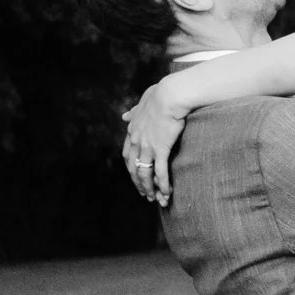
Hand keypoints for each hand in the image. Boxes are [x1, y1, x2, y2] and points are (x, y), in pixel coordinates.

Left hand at [121, 75, 195, 205]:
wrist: (170, 95)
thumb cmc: (160, 94)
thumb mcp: (142, 102)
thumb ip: (133, 112)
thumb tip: (123, 116)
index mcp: (132, 130)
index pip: (127, 154)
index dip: (131, 168)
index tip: (136, 176)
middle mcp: (137, 140)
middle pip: (133, 168)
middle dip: (138, 183)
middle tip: (144, 194)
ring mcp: (147, 146)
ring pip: (144, 173)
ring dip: (148, 188)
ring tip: (154, 199)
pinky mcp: (161, 149)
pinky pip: (160, 172)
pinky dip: (162, 184)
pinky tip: (167, 194)